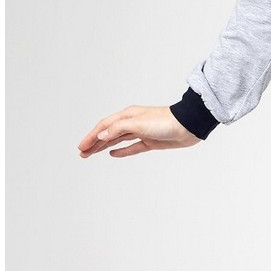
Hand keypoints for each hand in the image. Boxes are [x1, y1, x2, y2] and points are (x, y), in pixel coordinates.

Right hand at [77, 105, 201, 158]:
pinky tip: (112, 153)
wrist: (188, 126)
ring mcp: (141, 133)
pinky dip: (121, 151)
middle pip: (108, 134)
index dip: (91, 137)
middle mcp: (133, 123)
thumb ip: (118, 129)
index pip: (104, 126)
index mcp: (127, 116)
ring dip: (103, 147)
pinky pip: (132, 147)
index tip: (81, 147)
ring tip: (91, 154)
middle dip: (94, 143)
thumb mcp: (138, 124)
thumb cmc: (165, 121)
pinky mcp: (151, 142)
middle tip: (82, 153)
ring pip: (117, 141)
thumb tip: (101, 136)